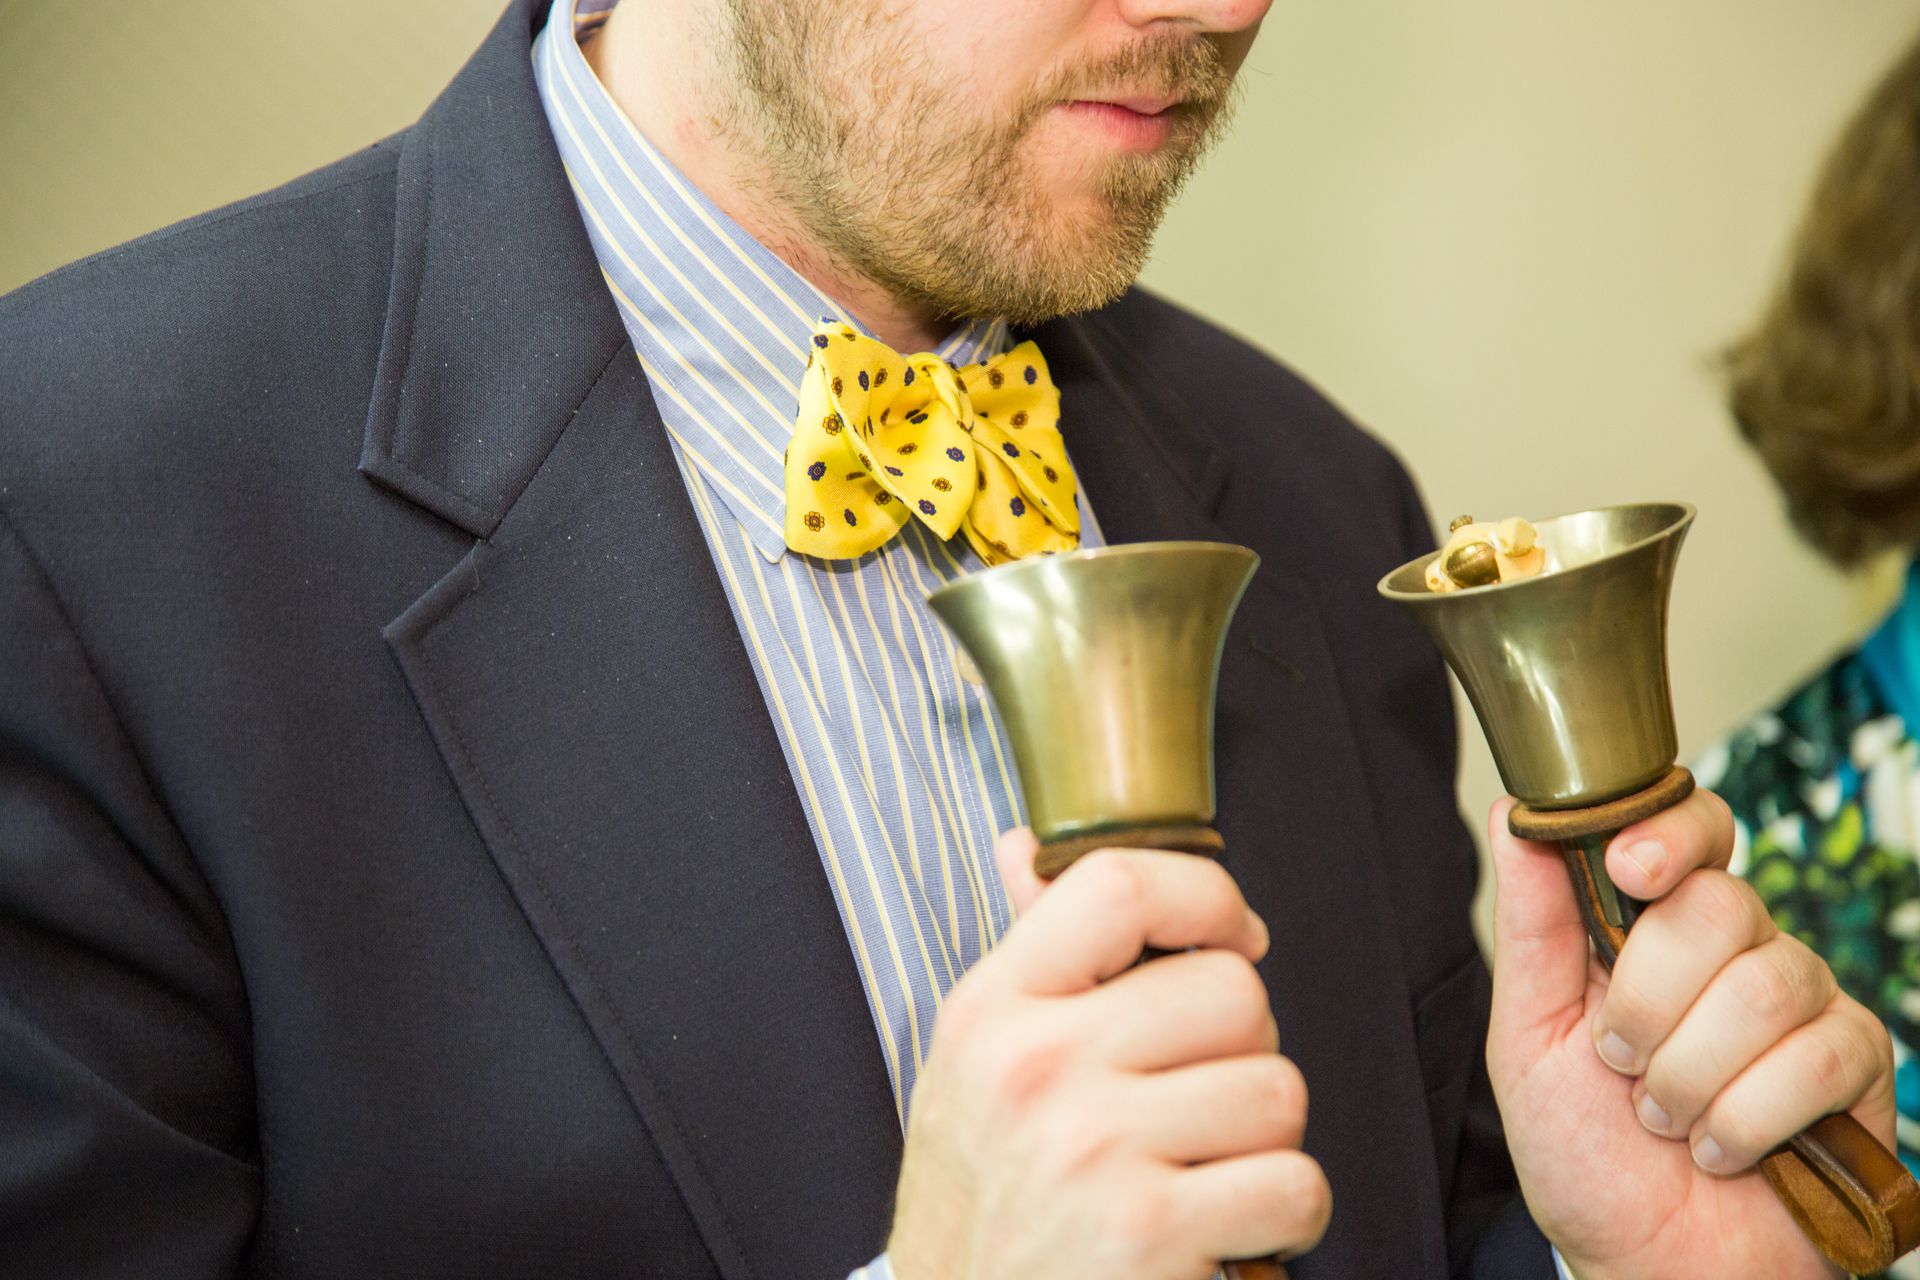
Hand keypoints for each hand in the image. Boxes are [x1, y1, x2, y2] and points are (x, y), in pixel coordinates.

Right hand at [886, 830, 1329, 1279]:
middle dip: (1245, 1047)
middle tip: (1204, 1097)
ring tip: (1209, 1168)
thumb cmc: (979, 1200)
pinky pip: (1295, 1185)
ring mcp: (1093, 1150)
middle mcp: (1037, 1068)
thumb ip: (1024, 955)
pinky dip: (1286, 1217)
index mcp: (992, 1009)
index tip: (1234, 937)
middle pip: (1233, 992)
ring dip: (1267, 1140)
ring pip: (1278, 1090)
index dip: (1207, 899)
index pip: (1118, 887)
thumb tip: (1025, 848)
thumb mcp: (973, 1066)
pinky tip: (1232, 1229)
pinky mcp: (1150, 1234)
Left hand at [1486, 788, 1897, 1279]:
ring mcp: (1800, 999)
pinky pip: (1816, 1056)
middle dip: (1649, 998)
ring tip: (1664, 1119)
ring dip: (1691, 1072)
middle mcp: (1733, 948)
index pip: (1690, 827)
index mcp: (1651, 926)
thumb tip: (1514, 813)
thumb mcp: (1528, 1038)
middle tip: (1621, 1062)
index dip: (1670, 832)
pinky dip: (1748, 1117)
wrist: (1646, 1262)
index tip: (1628, 865)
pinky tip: (1720, 1148)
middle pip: (1719, 904)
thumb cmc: (1584, 1151)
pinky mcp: (1854, 1061)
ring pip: (1764, 984)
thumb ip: (1531, 928)